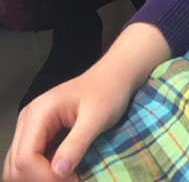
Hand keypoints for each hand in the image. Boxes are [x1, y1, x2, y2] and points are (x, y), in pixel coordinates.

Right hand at [3, 24, 169, 181]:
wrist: (113, 77)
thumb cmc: (108, 91)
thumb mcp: (97, 117)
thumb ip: (76, 144)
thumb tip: (58, 172)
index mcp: (39, 112)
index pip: (26, 157)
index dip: (44, 177)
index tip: (73, 180)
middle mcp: (28, 120)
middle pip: (16, 166)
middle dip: (40, 180)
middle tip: (71, 181)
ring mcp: (31, 128)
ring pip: (17, 167)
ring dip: (38, 179)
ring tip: (67, 179)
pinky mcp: (39, 135)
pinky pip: (30, 162)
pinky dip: (41, 174)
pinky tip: (62, 174)